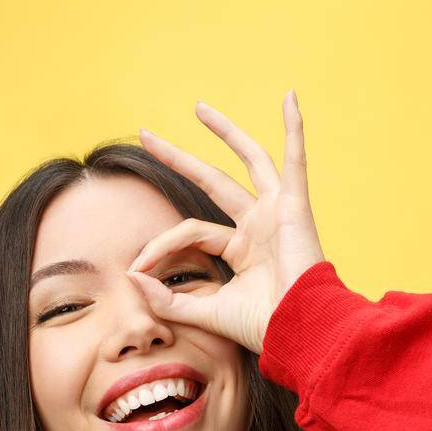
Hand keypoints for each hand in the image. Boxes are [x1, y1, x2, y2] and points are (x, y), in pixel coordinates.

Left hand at [125, 90, 325, 353]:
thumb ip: (167, 300)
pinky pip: (294, 160)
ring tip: (199, 109)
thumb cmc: (262, 327)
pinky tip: (289, 98)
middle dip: (179, 158)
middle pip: (212, 181)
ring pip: (249, 159)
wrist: (300, 332)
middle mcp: (258, 225)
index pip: (189, 232)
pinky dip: (294, 128)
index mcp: (242, 250)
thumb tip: (131, 279)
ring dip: (225, 132)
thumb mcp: (204, 312)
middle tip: (148, 136)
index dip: (158, 247)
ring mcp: (277, 212)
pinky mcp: (294, 206)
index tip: (134, 270)